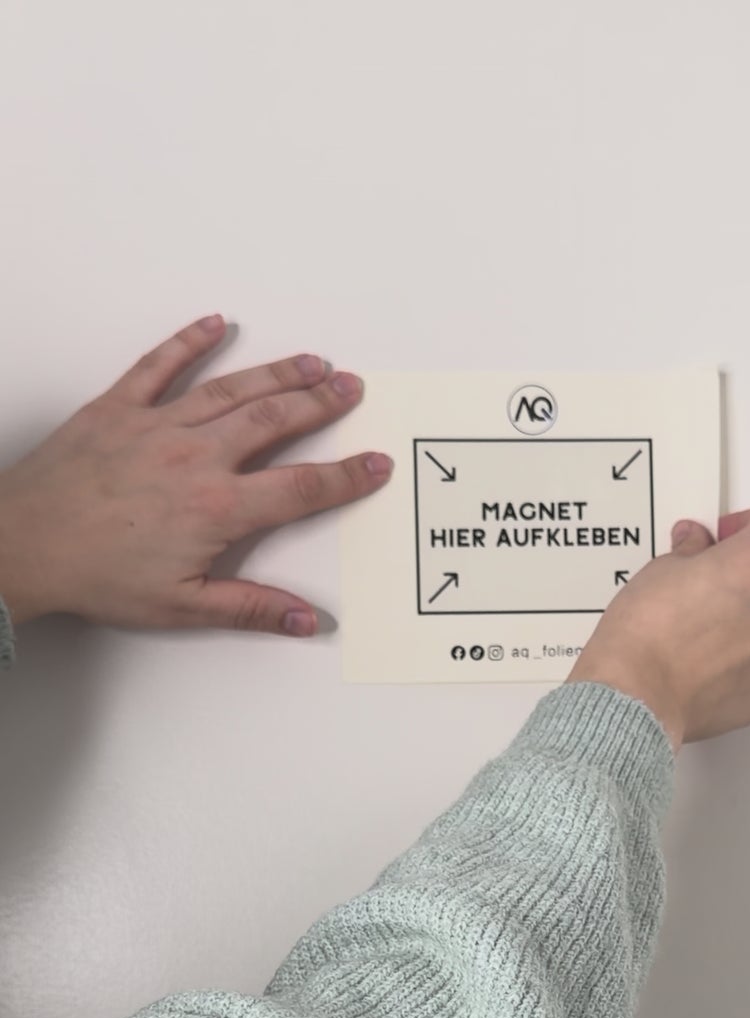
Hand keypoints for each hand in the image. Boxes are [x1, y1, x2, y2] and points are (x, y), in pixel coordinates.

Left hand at [0, 315, 391, 636]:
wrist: (25, 543)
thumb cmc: (96, 576)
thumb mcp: (182, 607)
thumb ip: (250, 608)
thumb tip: (305, 619)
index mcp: (216, 509)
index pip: (300, 489)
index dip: (345, 477)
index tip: (375, 465)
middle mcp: (194, 457)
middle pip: (274, 421)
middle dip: (319, 404)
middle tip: (352, 388)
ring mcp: (157, 425)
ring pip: (230, 389)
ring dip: (276, 373)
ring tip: (312, 362)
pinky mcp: (118, 407)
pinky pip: (160, 365)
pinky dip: (190, 343)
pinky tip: (216, 325)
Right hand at [568, 507, 749, 749]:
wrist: (635, 697)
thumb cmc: (645, 637)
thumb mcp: (660, 570)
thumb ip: (691, 552)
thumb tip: (695, 547)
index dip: (748, 526)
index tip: (727, 535)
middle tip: (718, 578)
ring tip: (712, 623)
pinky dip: (746, 656)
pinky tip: (710, 659)